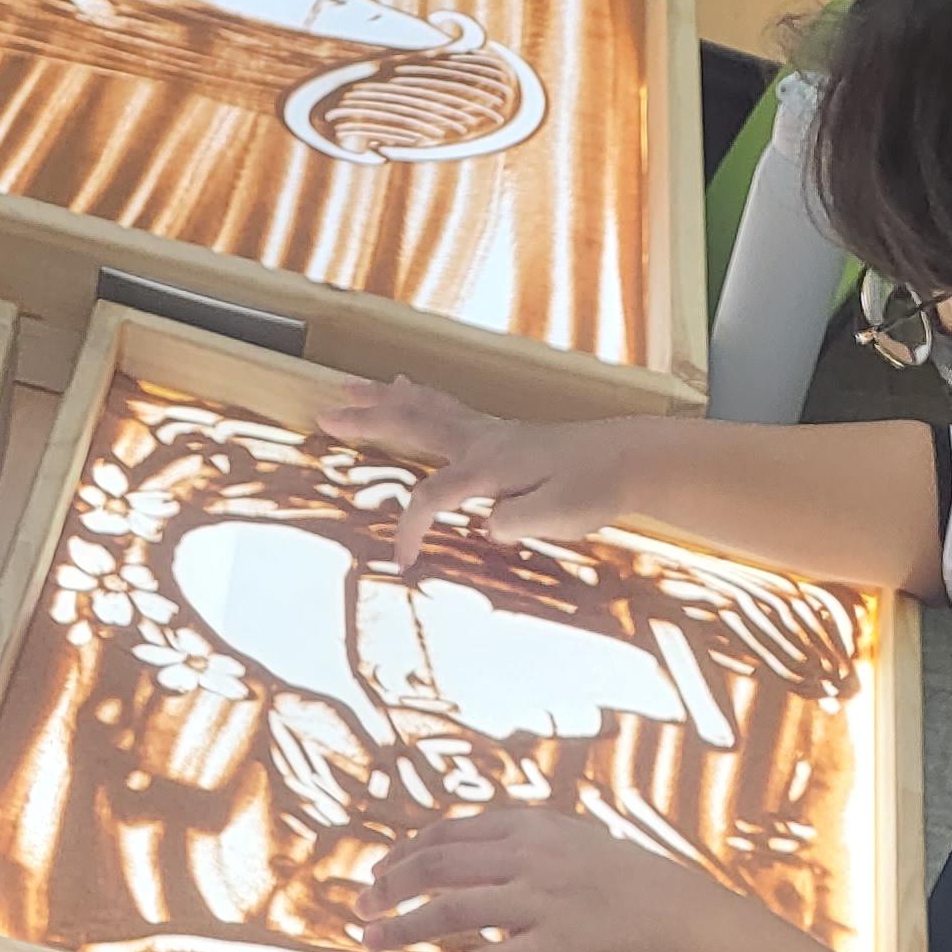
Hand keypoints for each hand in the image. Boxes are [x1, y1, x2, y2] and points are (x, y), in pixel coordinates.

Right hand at [318, 374, 632, 570]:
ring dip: (383, 399)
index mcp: (489, 468)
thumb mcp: (557, 517)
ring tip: (349, 388)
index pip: (431, 496)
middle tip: (324, 412)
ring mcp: (488, 432)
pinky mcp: (497, 432)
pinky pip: (445, 408)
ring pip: (424, 408)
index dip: (409, 528)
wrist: (626, 459)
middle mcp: (482, 442)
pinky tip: (404, 387)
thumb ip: (517, 521)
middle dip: (366, 421)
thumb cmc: (593, 491)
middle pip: (412, 426)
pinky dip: (417, 398)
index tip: (400, 564)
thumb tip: (486, 525)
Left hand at [358, 805, 731, 951]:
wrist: (678, 915)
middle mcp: (529, 857)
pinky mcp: (555, 949)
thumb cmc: (621, 880)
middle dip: (390, 887)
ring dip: (404, 929)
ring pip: (452, 912)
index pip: (447, 833)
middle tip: (361, 909)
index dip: (404, 854)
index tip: (377, 874)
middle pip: (438, 866)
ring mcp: (541, 902)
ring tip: (372, 943)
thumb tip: (462, 858)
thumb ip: (518, 844)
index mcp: (529, 825)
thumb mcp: (568, 840)